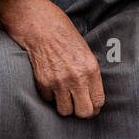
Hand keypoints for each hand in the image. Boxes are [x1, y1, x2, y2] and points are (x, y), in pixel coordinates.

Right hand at [0, 0, 104, 118]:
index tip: (90, 106)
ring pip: (65, 111)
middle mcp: (77, 78)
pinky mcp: (43, 83)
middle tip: (77, 105)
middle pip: (84, 112)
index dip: (94, 108)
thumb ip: (90, 74)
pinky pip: (48, 100)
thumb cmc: (64, 36)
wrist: (40, 26)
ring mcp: (59, 82)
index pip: (98, 101)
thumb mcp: (85, 52)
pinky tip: (50, 83)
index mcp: (91, 69)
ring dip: (64, 105)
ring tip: (63, 95)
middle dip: (81, 112)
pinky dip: (49, 95)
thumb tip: (91, 95)